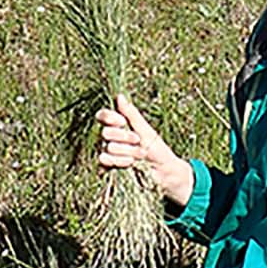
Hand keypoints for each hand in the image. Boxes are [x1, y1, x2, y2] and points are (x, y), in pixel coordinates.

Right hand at [95, 93, 195, 207]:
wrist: (163, 171)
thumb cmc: (157, 148)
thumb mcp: (145, 129)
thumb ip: (131, 113)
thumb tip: (119, 96)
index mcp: (119, 125)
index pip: (103, 116)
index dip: (109, 118)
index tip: (121, 121)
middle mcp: (112, 138)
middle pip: (105, 132)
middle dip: (123, 136)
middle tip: (138, 140)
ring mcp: (110, 152)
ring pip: (108, 147)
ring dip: (127, 151)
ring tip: (141, 154)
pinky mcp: (110, 166)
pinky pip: (105, 159)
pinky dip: (120, 161)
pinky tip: (130, 163)